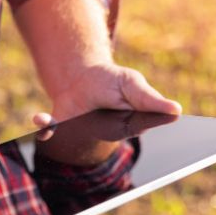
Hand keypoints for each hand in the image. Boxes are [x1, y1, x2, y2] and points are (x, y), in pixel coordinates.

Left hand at [33, 62, 181, 128]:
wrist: (81, 77)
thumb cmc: (112, 82)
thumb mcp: (132, 85)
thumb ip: (150, 100)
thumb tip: (176, 112)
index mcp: (128, 125)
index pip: (137, 128)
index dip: (137, 129)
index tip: (135, 123)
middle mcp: (104, 133)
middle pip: (105, 137)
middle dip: (99, 132)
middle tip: (95, 117)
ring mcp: (81, 131)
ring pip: (73, 137)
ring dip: (61, 130)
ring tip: (48, 122)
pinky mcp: (61, 126)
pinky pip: (50, 129)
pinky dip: (45, 126)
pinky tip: (39, 119)